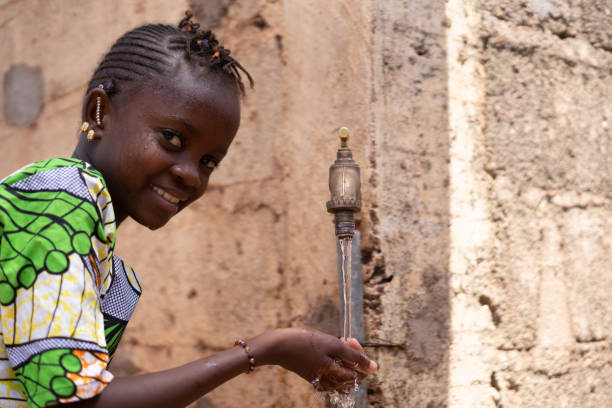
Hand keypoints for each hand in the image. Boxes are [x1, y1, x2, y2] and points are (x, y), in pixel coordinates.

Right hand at [249, 328, 376, 392]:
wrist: (277, 346)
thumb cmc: (303, 343)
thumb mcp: (332, 344)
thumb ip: (354, 356)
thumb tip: (374, 368)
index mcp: (334, 376)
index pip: (360, 373)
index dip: (361, 356)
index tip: (351, 340)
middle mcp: (329, 382)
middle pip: (352, 375)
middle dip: (353, 356)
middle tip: (345, 340)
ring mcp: (320, 380)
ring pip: (342, 375)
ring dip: (344, 358)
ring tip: (337, 343)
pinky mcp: (313, 375)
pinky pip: (331, 374)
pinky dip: (334, 362)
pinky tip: (329, 349)